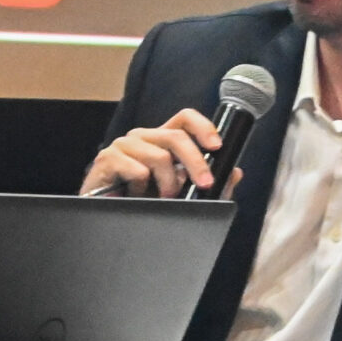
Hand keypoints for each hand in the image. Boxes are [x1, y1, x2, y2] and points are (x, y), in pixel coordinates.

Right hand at [80, 108, 234, 197]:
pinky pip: (137, 169)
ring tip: (164, 198)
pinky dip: (142, 188)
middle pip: (176, 136)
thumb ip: (208, 185)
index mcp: (161, 141)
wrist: (106, 221)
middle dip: (196, 162)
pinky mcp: (108, 159)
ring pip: (159, 156)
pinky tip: (135, 194)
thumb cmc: (142, 203)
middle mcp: (143, 137)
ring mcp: (124, 146)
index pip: (184, 119)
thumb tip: (235, 173)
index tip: (217, 145)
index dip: (203, 126)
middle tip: (205, 184)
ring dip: (168, 183)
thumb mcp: (182, 196)